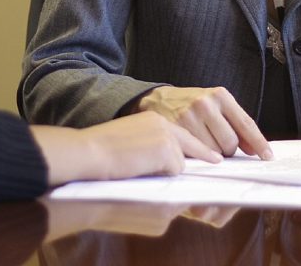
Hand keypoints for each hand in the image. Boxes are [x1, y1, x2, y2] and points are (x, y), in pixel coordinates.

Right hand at [31, 111, 221, 186]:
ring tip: (140, 173)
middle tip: (204, 170)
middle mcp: (162, 123)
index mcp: (152, 120)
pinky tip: (141, 174)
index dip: (197, 150)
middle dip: (194, 163)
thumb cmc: (99, 158)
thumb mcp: (129, 149)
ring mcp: (166, 135)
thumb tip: (173, 175)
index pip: (181, 136)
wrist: (86, 156)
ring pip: (180, 165)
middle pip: (187, 149)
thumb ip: (152, 155)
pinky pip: (175, 173)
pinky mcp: (166, 149)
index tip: (214, 159)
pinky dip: (162, 180)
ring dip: (166, 176)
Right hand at [136, 85, 272, 159]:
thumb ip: (235, 124)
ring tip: (202, 142)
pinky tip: (194, 149)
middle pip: (230, 143)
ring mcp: (189, 116)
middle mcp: (205, 103)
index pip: (245, 124)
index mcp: (220, 95)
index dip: (258, 143)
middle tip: (217, 143)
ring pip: (214, 152)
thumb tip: (253, 150)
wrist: (159, 99)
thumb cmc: (193, 105)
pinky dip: (199, 157)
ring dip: (212, 154)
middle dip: (228, 150)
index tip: (267, 157)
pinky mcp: (176, 129)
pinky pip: (197, 154)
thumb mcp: (216, 106)